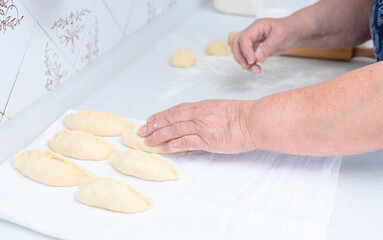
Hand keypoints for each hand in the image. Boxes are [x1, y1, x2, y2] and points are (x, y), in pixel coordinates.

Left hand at [139, 100, 256, 152]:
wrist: (253, 120)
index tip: (150, 119)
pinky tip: (164, 148)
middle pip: (170, 119)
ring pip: (174, 130)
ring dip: (159, 135)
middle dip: (154, 125)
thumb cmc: (241, 114)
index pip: (176, 110)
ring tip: (147, 141)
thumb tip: (195, 120)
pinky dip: (172, 145)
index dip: (161, 115)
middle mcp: (198, 114)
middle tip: (141, 131)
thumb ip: (205, 113)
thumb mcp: (220, 108)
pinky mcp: (206, 140)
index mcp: (201, 106)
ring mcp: (201, 127)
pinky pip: (185, 142)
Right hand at [232, 17, 298, 73]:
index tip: (252, 60)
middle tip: (246, 66)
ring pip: (241, 52)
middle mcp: (253, 34)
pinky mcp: (256, 50)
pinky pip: (248, 58)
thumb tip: (257, 57)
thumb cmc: (289, 30)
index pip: (245, 37)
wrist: (295, 33)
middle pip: (237, 44)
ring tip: (255, 71)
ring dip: (245, 63)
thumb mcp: (280, 36)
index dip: (246, 50)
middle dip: (239, 56)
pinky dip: (250, 65)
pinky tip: (257, 70)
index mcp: (257, 27)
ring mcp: (253, 42)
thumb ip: (268, 47)